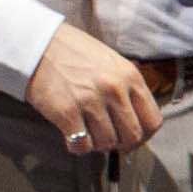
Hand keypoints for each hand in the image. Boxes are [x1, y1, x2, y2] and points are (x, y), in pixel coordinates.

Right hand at [22, 23, 169, 156]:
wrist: (38, 44)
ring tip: (88, 133)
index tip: (133, 137)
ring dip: (98, 144)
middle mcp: (114, 90)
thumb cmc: (75, 53)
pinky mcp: (67, 113)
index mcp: (130, 76)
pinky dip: (78, 147)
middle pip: (133, 136)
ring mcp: (91, 101)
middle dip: (123, 144)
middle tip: (110, 140)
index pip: (153, 120)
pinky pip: (82, 145)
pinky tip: (72, 136)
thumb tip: (137, 118)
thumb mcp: (112, 62)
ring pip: (107, 143)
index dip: (145, 135)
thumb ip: (127, 87)